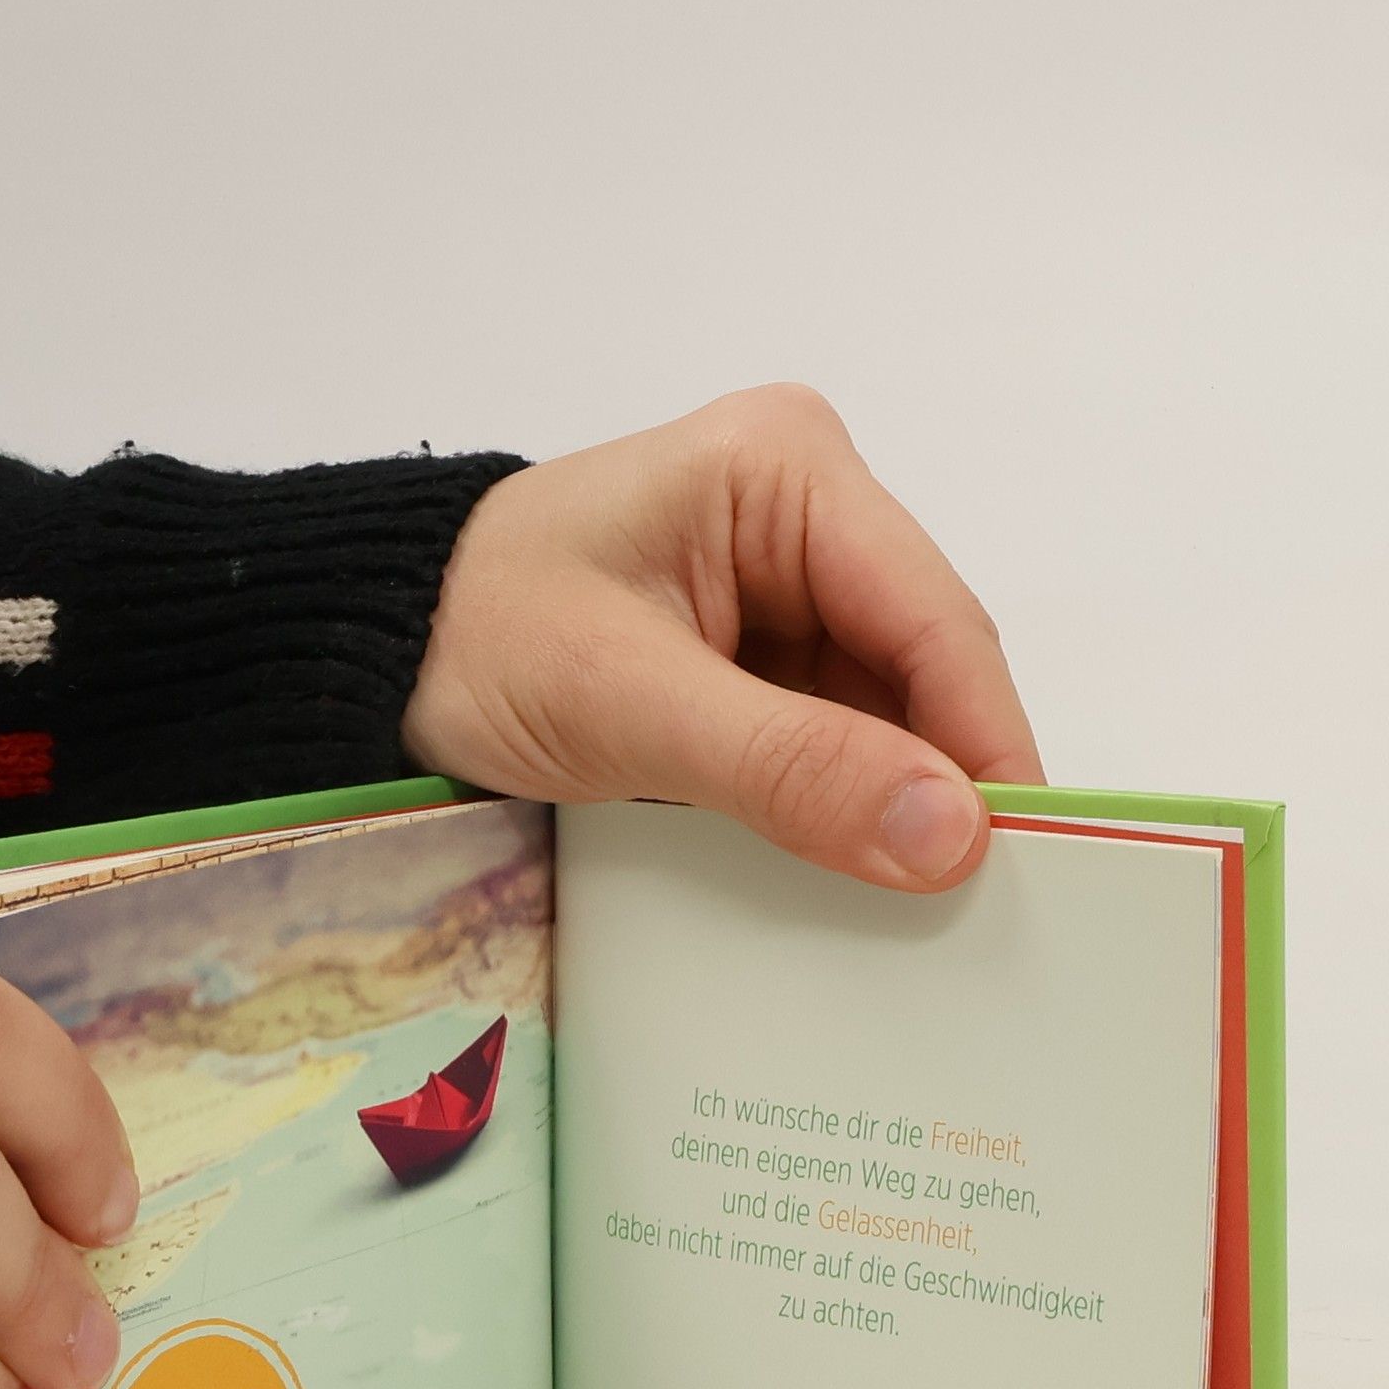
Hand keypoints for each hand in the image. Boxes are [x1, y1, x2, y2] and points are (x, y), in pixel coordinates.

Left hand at [406, 384, 1043, 889]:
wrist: (370, 655)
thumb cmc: (474, 643)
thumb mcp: (629, 706)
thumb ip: (791, 768)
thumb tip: (952, 838)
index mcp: (788, 470)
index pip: (933, 619)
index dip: (984, 745)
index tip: (1018, 868)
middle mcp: (807, 512)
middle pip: (920, 668)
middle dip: (938, 784)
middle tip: (976, 915)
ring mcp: (783, 585)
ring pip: (883, 713)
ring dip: (888, 806)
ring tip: (915, 917)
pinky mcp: (753, 652)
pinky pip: (827, 735)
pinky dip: (834, 805)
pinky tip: (846, 876)